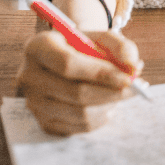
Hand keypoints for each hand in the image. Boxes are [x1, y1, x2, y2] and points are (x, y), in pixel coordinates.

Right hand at [18, 0, 142, 134]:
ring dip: (109, 105)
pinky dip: (100, 117)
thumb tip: (133, 67)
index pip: (68, 64)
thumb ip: (122, 47)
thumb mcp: (101, 37)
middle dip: (112, 92)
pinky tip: (106, 103)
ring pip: (80, 114)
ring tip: (120, 93)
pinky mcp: (42, 122)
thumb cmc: (84, 47)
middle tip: (135, 88)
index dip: (101, 73)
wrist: (64, 60)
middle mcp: (29, 76)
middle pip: (76, 93)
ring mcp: (33, 103)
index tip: (128, 77)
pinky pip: (78, 128)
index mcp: (38, 47)